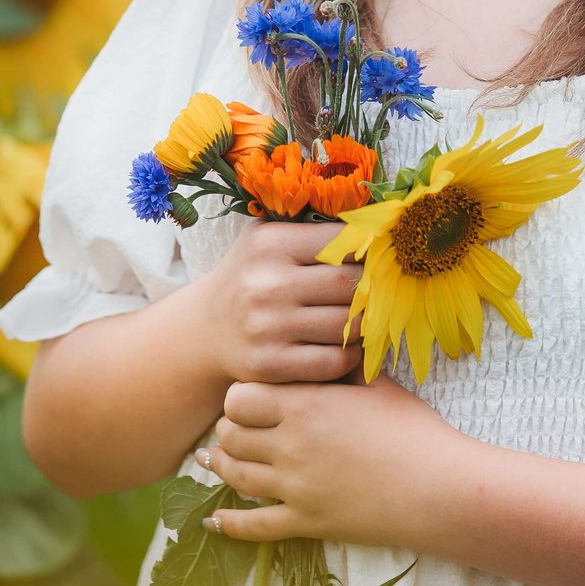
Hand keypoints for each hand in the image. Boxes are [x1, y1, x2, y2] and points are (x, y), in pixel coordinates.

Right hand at [194, 218, 364, 386]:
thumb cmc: (253, 276)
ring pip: (347, 324)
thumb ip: (312, 225)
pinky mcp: (270, 365)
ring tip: (363, 316)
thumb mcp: (268, 238)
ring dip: (363, 323)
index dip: (367, 250)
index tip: (375, 256)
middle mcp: (266, 284)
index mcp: (269, 243)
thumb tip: (375, 220)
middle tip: (377, 290)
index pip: (341, 240)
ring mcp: (267, 327)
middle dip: (370, 288)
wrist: (207, 329)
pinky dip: (351, 355)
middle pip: (348, 284)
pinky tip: (346, 345)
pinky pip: (334, 360)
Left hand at [194, 373, 467, 549]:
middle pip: (229, 436)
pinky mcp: (307, 522)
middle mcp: (290, 446)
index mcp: (304, 406)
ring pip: (236, 477)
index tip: (249, 395)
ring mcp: (295, 488)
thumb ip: (341, 364)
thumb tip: (328, 339)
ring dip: (222, 467)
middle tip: (235, 426)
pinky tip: (213, 521)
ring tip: (213, 461)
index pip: (239, 398)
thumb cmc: (414, 429)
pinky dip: (229, 524)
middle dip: (228, 429)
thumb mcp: (375, 384)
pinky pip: (254, 526)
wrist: (439, 486)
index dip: (238, 396)